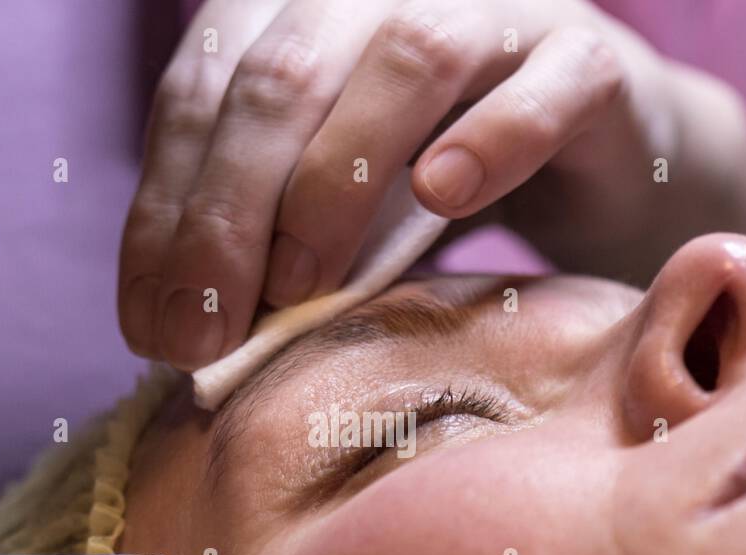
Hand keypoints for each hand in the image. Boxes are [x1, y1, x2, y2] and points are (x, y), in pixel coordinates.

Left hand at [118, 0, 745, 369]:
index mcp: (296, 10)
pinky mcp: (585, 58)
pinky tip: (442, 195)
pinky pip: (542, 88)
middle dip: (226, 212)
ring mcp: (491, 12)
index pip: (201, 92)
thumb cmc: (439, 181)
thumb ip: (260, 237)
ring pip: (402, 62)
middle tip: (205, 332)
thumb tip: (173, 325)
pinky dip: (491, 139)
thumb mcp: (328, 210)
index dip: (165, 209)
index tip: (149, 324)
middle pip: (281, 76)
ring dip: (335, 181)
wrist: (596, 159)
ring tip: (298, 285)